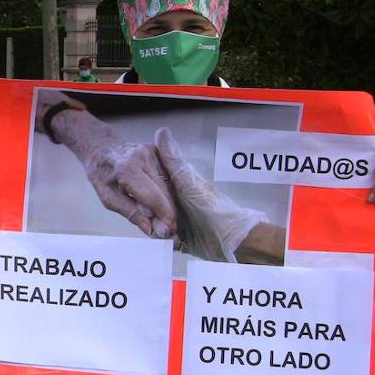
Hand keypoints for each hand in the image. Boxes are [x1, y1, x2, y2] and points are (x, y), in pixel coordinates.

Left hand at [79, 140, 178, 236]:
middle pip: (165, 191)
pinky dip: (168, 191)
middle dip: (169, 212)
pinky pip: (169, 176)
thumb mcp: (108, 198)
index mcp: (127, 169)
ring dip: (171, 203)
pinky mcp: (159, 150)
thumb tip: (150, 229)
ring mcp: (153, 151)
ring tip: (167, 219)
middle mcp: (143, 156)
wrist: (101, 148)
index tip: (169, 231)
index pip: (153, 196)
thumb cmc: (102, 174)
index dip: (163, 216)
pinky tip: (165, 202)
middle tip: (171, 231)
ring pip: (170, 184)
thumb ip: (130, 213)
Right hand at [155, 127, 268, 261]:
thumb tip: (162, 132)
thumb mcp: (188, 182)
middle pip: (150, 208)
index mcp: (176, 186)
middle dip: (153, 218)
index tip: (144, 202)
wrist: (230, 240)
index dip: (144, 194)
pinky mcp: (182, 238)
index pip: (150, 186)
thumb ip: (172, 160)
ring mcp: (178, 221)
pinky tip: (177, 242)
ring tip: (174, 234)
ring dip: (160, 232)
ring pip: (156, 225)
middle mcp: (176, 202)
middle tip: (165, 223)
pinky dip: (168, 243)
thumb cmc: (212, 208)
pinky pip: (165, 241)